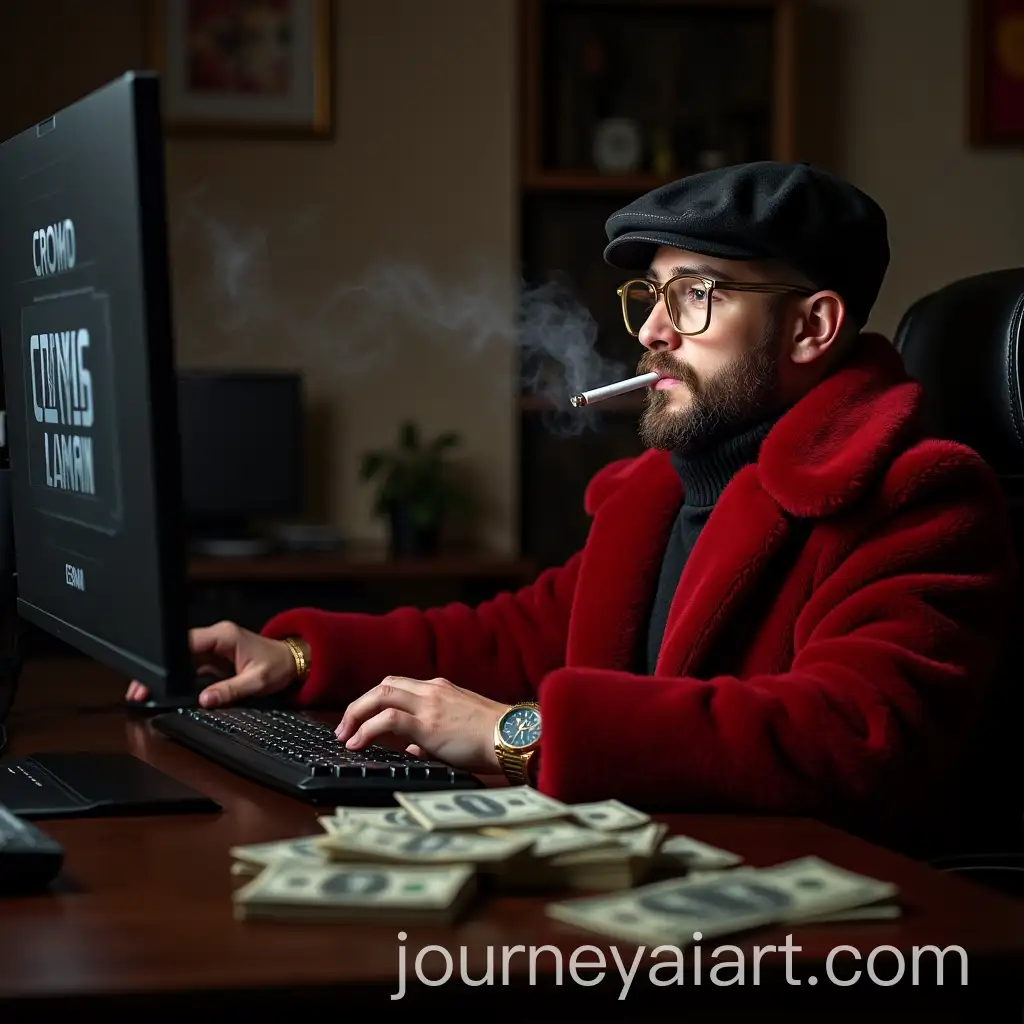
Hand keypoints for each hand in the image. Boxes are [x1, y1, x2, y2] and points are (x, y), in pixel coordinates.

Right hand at [124, 620, 297, 707]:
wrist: (293, 661)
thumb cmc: (279, 665)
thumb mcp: (257, 681)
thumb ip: (230, 690)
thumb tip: (205, 700)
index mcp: (223, 636)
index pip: (187, 642)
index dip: (166, 659)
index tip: (151, 675)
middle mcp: (215, 639)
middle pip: (179, 652)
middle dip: (162, 671)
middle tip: (142, 689)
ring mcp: (213, 649)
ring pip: (183, 661)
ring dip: (170, 677)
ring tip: (151, 692)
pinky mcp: (214, 661)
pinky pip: (193, 669)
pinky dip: (182, 681)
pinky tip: (170, 692)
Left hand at [335, 676, 506, 774]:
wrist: (515, 737)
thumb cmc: (495, 738)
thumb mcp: (460, 731)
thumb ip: (433, 736)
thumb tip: (410, 749)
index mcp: (441, 689)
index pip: (399, 686)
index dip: (375, 701)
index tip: (361, 720)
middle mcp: (432, 690)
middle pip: (384, 685)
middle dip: (359, 704)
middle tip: (345, 726)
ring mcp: (430, 705)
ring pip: (381, 695)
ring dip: (356, 713)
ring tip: (345, 735)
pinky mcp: (429, 724)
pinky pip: (388, 719)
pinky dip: (367, 729)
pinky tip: (357, 743)